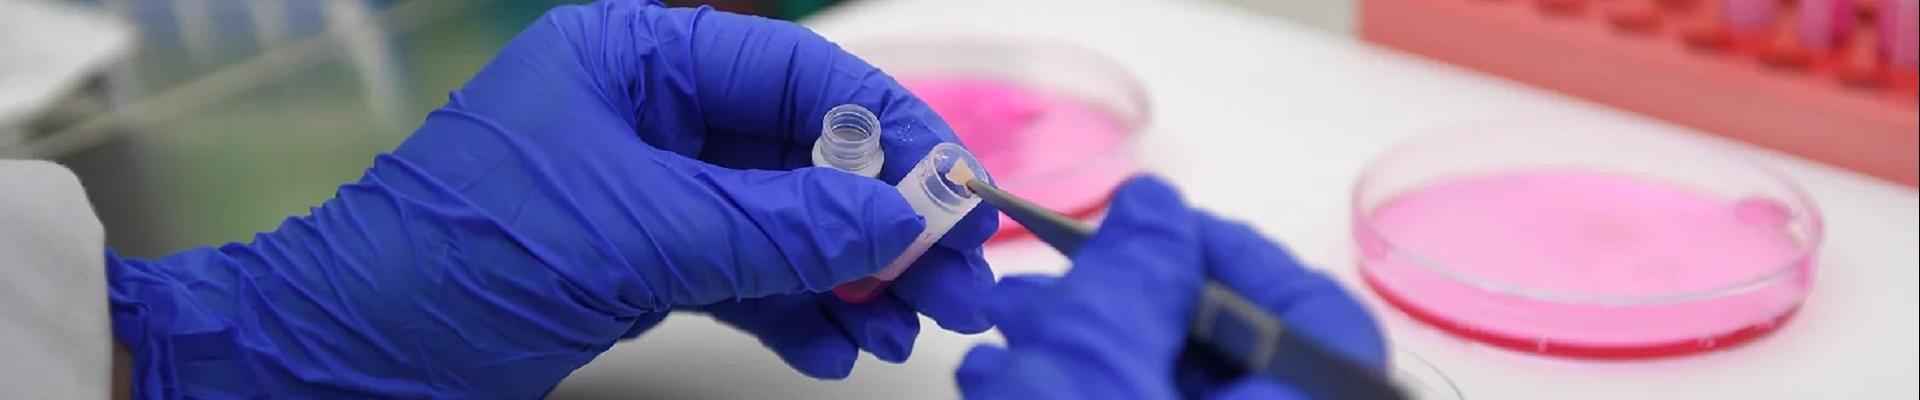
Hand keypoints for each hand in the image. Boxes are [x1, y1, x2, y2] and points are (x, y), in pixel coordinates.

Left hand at [105, 1, 994, 396]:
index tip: (956, 195)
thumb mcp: (633, 235)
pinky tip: (840, 346)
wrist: (334, 365)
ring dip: (852, 279)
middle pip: (805, 156)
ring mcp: (644, 192)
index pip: (798, 77)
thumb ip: (776, 226)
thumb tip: (897, 220)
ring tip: (905, 329)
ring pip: (784, 225)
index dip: (890, 135)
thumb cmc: (444, 265)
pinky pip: (745, 277)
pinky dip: (797, 314)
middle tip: (956, 282)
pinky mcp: (635, 264)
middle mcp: (646, 113)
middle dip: (883, 225)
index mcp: (635, 56)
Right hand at [954, 176, 1384, 398]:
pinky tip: (1018, 385)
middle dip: (1123, 303)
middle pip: (1233, 353)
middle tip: (1049, 283)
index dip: (1209, 250)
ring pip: (1178, 392)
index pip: (1301, 306)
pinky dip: (1092, 395)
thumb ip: (1132, 285)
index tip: (1136, 225)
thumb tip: (1152, 212)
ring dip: (1089, 351)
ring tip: (1008, 333)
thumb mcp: (1101, 379)